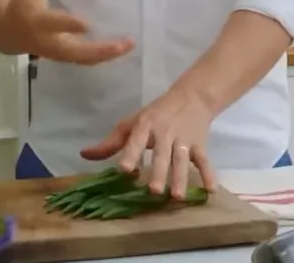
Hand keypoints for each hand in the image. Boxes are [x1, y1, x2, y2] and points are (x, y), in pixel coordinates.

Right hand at [8, 0, 133, 63]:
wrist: (9, 33)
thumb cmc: (21, 3)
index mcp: (37, 22)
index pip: (53, 24)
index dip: (68, 25)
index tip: (86, 24)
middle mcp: (49, 42)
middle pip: (75, 51)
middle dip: (99, 49)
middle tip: (122, 43)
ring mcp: (59, 53)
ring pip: (84, 59)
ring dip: (107, 54)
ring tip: (130, 44)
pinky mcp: (67, 56)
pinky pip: (87, 59)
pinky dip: (105, 55)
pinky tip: (124, 46)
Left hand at [79, 86, 215, 197]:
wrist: (192, 96)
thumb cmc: (156, 114)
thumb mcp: (133, 122)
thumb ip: (111, 142)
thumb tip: (83, 155)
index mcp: (146, 126)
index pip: (137, 140)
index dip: (131, 154)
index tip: (124, 170)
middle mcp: (165, 133)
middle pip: (162, 154)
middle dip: (158, 172)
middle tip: (154, 191)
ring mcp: (184, 139)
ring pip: (182, 160)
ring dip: (181, 178)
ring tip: (177, 196)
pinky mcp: (200, 144)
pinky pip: (204, 160)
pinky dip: (209, 173)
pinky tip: (209, 190)